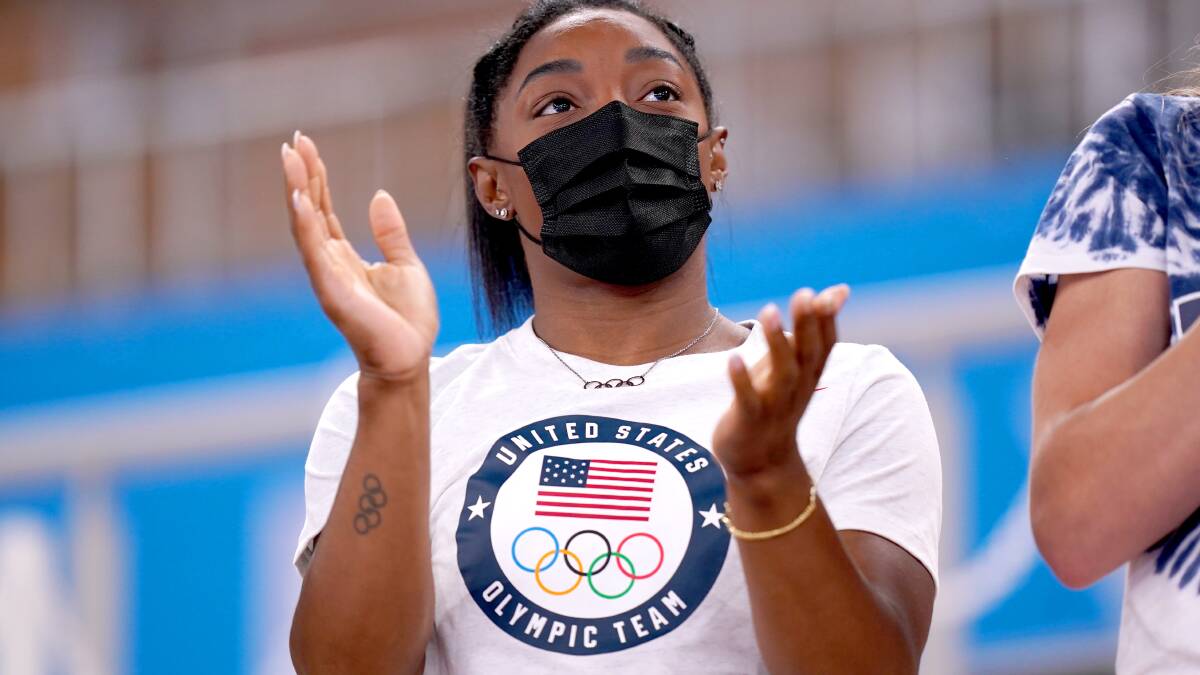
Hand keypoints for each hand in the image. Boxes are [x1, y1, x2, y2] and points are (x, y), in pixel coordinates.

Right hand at [282, 132, 438, 382]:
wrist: (410, 357)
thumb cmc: (409, 320)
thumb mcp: (405, 264)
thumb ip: (391, 233)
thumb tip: (379, 196)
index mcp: (345, 257)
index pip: (324, 209)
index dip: (316, 178)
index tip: (306, 145)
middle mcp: (329, 263)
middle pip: (309, 210)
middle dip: (301, 175)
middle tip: (293, 141)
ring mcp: (327, 276)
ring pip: (305, 225)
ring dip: (296, 191)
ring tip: (290, 158)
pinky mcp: (332, 290)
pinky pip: (314, 252)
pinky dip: (305, 224)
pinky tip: (299, 198)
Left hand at [713, 285, 849, 481]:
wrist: (760, 465)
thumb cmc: (776, 405)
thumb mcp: (795, 366)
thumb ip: (811, 330)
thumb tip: (838, 290)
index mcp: (808, 375)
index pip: (825, 345)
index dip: (827, 320)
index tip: (828, 293)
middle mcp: (796, 389)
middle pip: (806, 354)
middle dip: (807, 324)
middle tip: (805, 294)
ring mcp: (774, 406)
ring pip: (781, 374)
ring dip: (777, 343)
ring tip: (770, 311)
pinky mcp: (748, 420)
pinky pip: (747, 400)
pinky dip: (742, 381)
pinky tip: (733, 359)